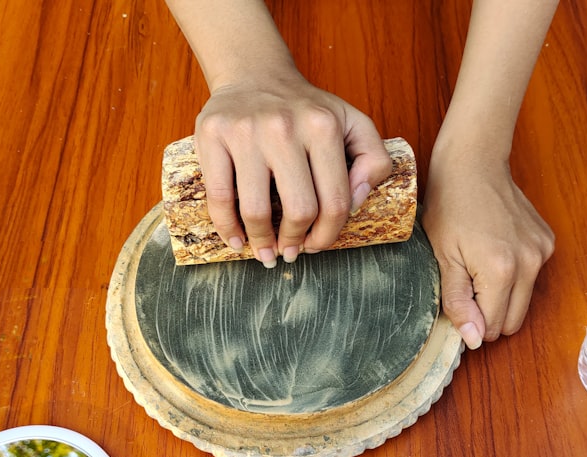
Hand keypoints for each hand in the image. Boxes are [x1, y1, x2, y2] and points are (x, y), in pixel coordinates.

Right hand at [194, 70, 391, 266]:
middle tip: (291, 251)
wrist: (255, 73)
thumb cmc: (306, 109)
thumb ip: (374, 159)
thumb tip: (357, 200)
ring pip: (256, 210)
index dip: (328, 235)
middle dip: (296, 241)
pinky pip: (219, 196)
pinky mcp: (213, 135)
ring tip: (266, 253)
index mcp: (324, 126)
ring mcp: (246, 131)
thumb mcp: (352, 122)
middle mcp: (285, 127)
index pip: (334, 201)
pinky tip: (237, 241)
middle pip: (298, 210)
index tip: (317, 245)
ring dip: (262, 243)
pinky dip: (227, 228)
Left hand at [422, 156, 553, 348]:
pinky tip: (495, 250)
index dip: (471, 321)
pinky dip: (514, 275)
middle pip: (513, 322)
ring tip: (479, 265)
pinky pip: (531, 277)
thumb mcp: (443, 256)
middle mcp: (530, 264)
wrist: (473, 162)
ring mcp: (542, 252)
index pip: (492, 327)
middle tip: (466, 285)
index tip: (457, 299)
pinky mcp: (547, 242)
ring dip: (502, 296)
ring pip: (524, 302)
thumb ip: (457, 301)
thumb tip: (473, 340)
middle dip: (489, 314)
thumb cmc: (450, 205)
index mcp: (501, 271)